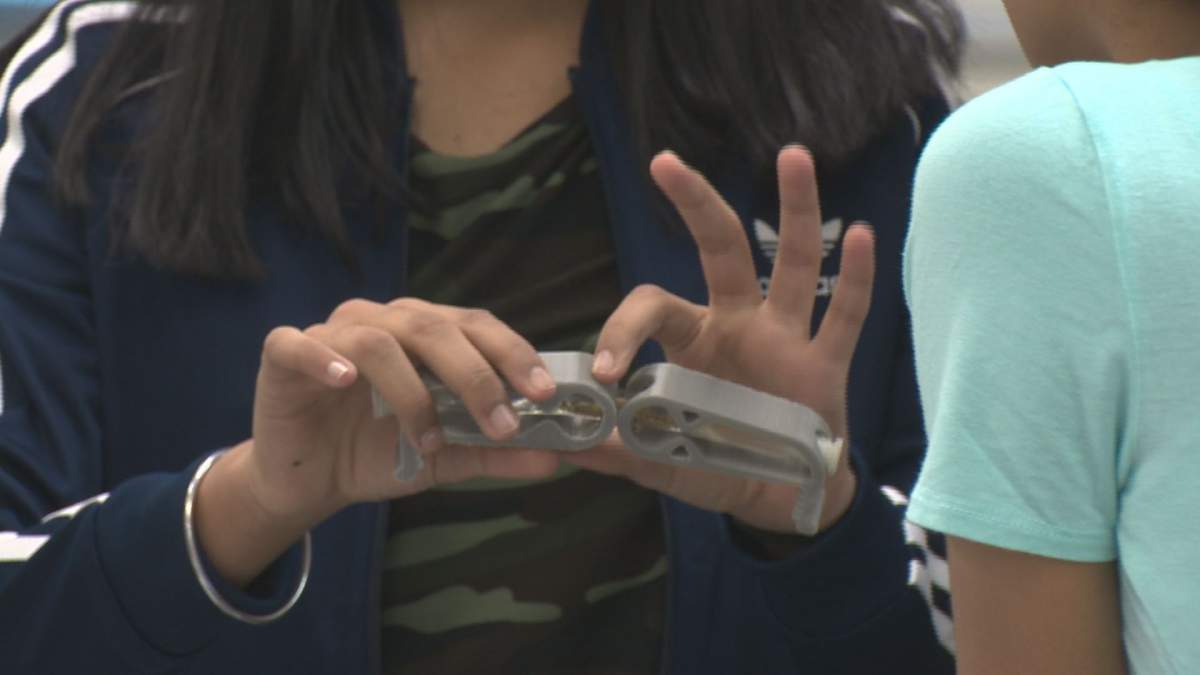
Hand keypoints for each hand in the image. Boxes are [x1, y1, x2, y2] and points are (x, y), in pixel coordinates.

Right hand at [194, 299, 561, 584]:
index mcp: (424, 332)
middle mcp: (382, 322)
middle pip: (435, 329)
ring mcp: (331, 333)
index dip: (513, 354)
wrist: (309, 481)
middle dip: (477, 376)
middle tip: (504, 422)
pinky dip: (323, 359)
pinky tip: (346, 383)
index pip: (477, 326)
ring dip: (413, 392)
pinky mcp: (282, 354)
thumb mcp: (445, 459)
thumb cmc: (379, 454)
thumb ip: (495, 453)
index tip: (544, 394)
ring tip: (430, 440)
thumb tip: (555, 460)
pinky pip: (298, 345)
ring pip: (379, 342)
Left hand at [567, 146, 873, 534]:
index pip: (653, 305)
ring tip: (792, 155)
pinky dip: (856, 279)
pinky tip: (864, 235)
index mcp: (692, 340)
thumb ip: (618, 450)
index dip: (623, 330)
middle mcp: (740, 323)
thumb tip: (564, 446)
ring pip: (794, 264)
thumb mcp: (662, 459)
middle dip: (696, 203)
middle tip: (665, 162)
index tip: (607, 375)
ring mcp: (786, 339)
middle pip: (721, 248)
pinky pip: (844, 317)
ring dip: (797, 211)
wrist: (782, 498)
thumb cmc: (721, 463)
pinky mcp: (825, 367)